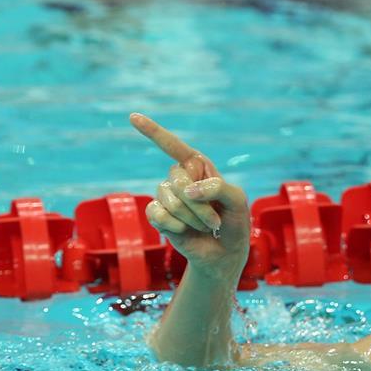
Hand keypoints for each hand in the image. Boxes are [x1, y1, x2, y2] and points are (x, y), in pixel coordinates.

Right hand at [131, 113, 249, 280]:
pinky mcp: (158, 215)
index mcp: (199, 167)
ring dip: (192, 217)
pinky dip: (174, 225)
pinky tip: (184, 231)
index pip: (174, 147)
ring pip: (169, 198)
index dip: (154, 132)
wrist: (224, 253)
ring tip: (205, 226)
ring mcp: (167, 197)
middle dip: (199, 203)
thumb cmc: (234, 223)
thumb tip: (187, 190)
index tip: (132, 116)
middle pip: (177, 179)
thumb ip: (218, 188)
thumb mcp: (237, 201)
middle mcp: (180, 178)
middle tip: (214, 220)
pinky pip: (157, 213)